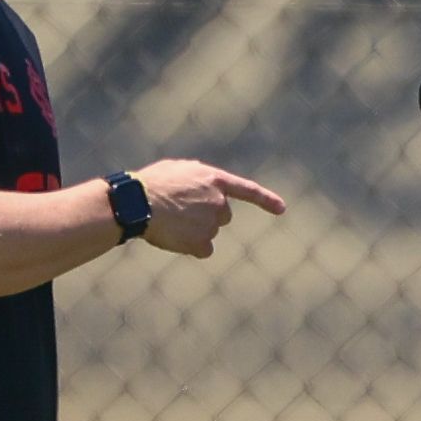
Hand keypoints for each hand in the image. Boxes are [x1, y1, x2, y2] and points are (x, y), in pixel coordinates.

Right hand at [134, 158, 287, 256]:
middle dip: (206, 215)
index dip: (266, 200)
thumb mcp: (177, 170)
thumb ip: (197, 179)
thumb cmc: (150, 184)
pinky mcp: (203, 242)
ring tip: (169, 221)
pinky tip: (173, 237)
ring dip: (193, 230)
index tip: (282, 209)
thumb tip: (201, 188)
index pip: (247, 190)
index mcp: (214, 180)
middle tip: (179, 212)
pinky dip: (191, 247)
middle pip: (222, 216)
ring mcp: (212, 223)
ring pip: (208, 232)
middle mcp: (219, 202)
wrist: (137, 203)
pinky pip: (203, 250)